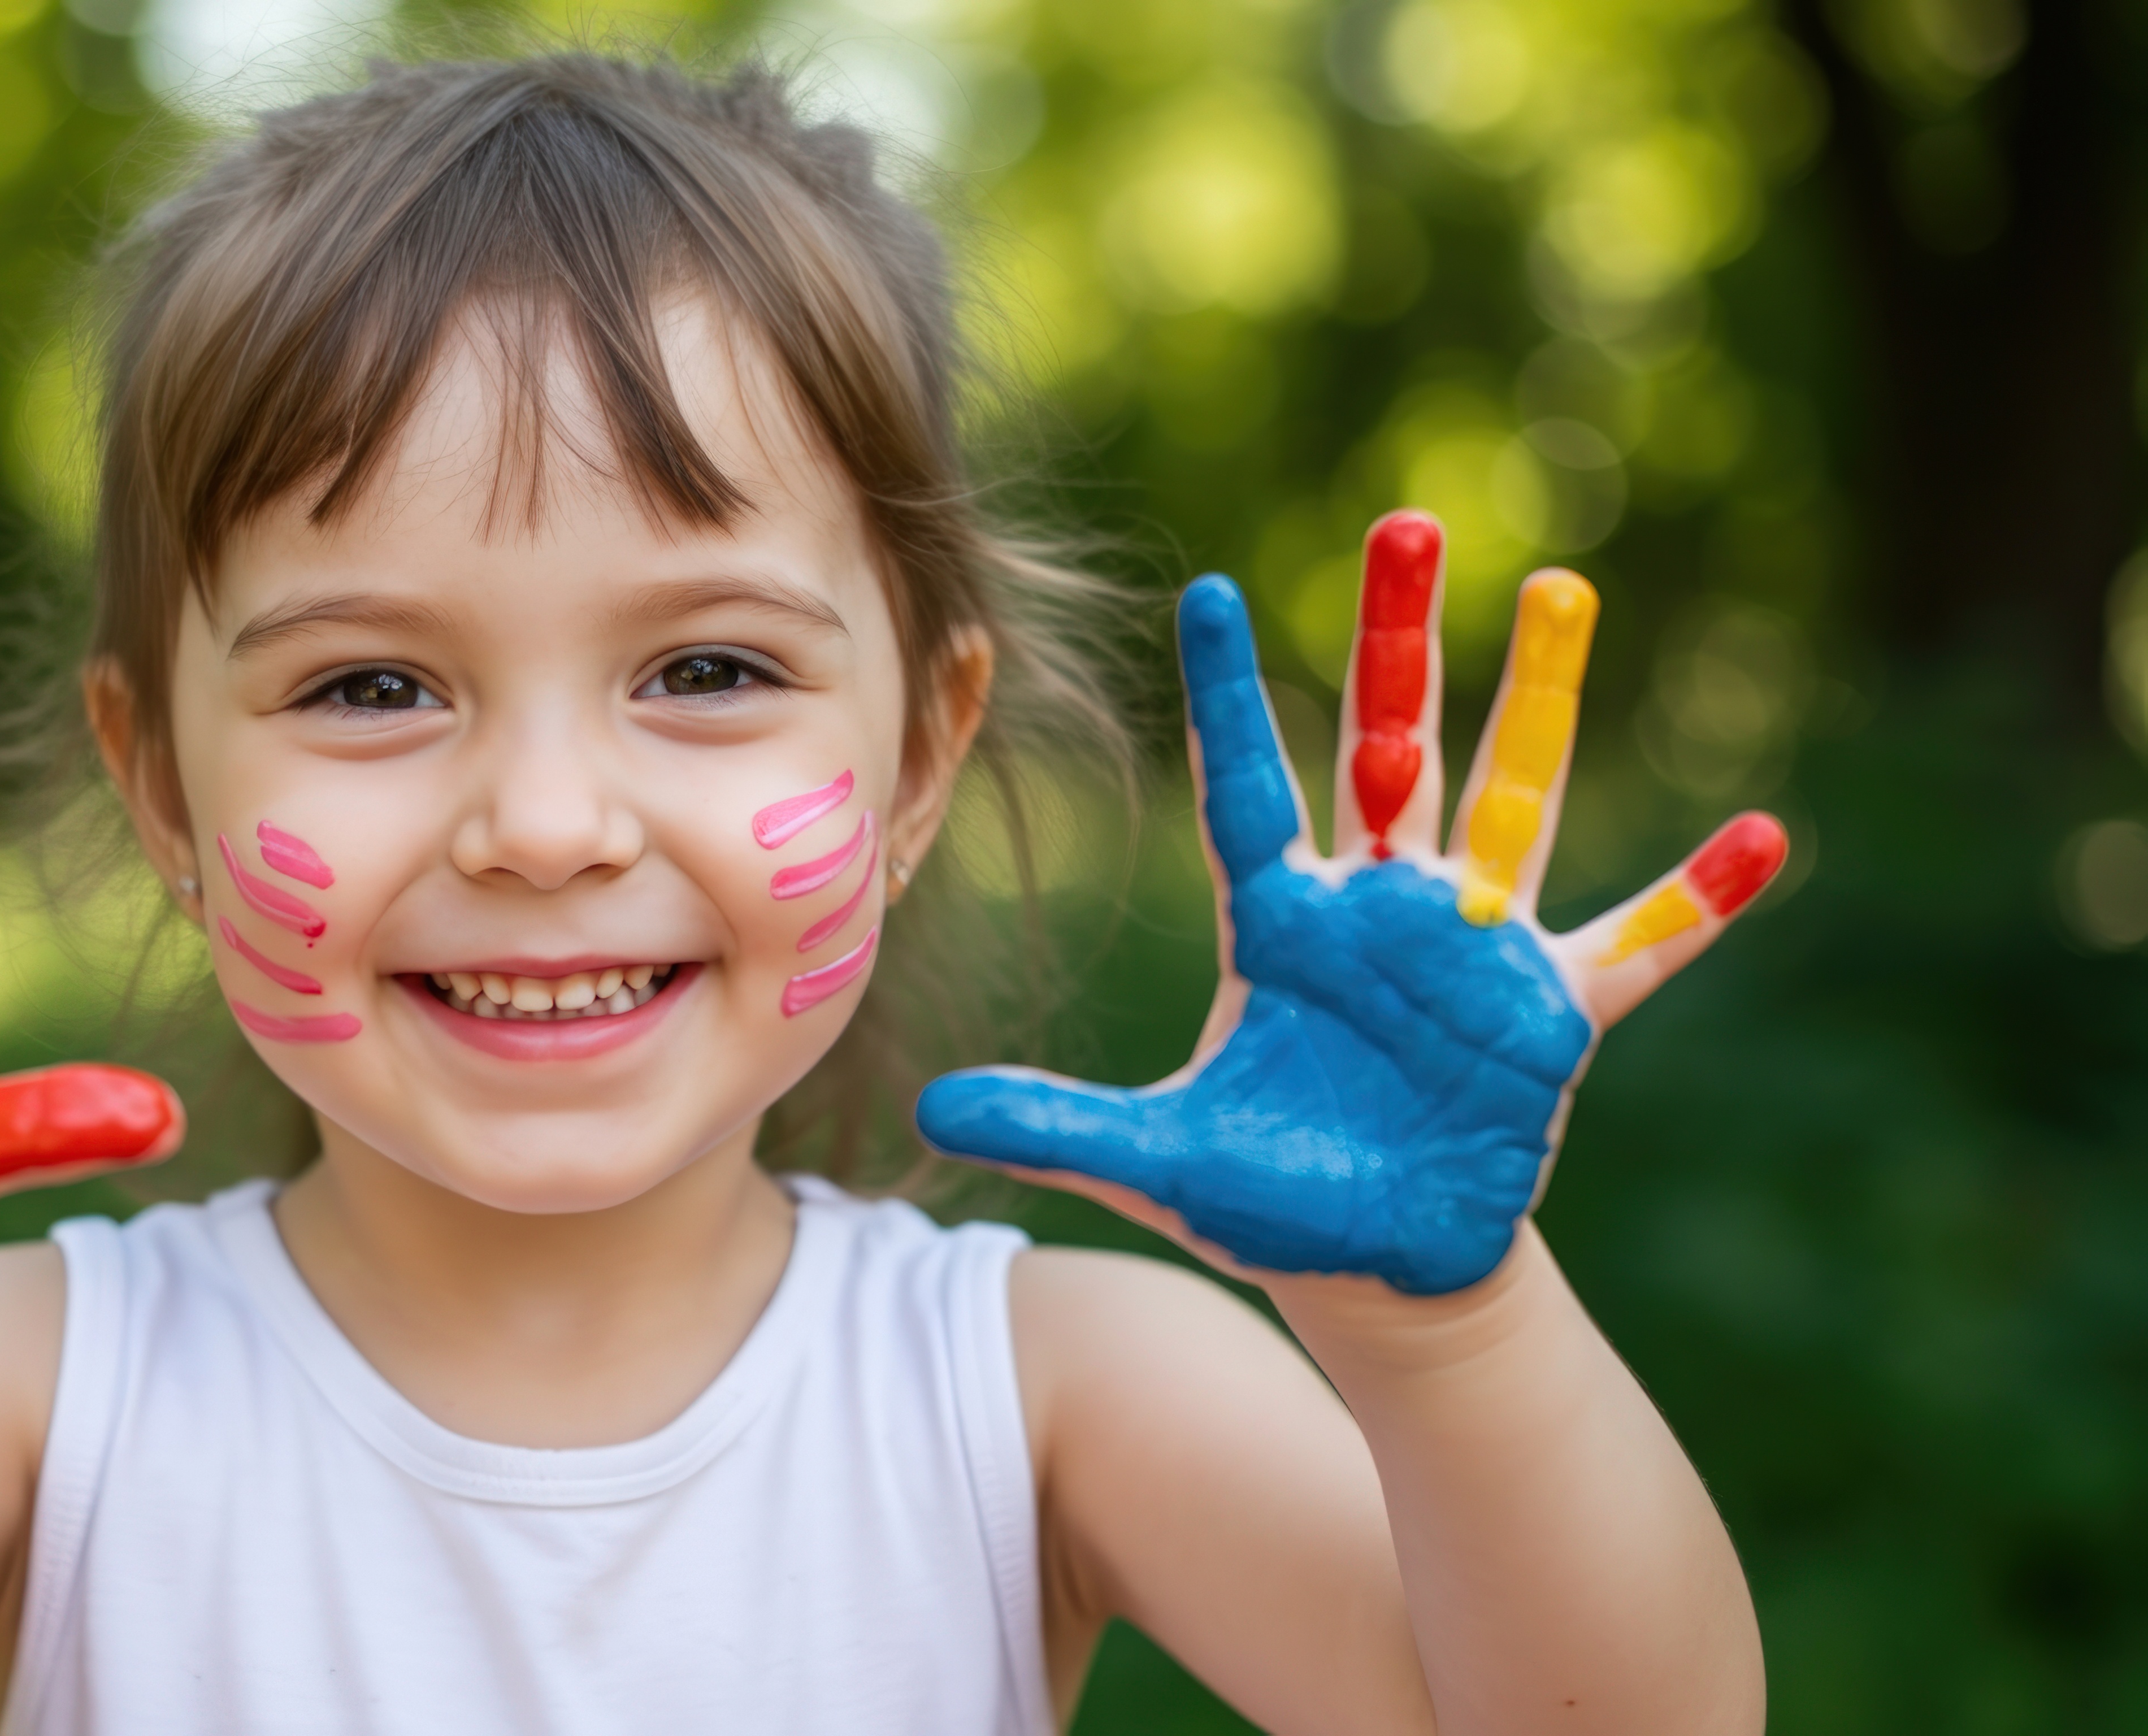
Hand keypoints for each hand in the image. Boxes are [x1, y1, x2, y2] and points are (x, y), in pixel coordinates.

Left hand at [917, 512, 1784, 1293]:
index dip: (1228, 693)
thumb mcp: (1154, 1159)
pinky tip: (1761, 834)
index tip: (1208, 589)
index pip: (1245, 783)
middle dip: (1397, 640)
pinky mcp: (1549, 1014)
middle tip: (1404, 523)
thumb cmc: (1272, 1203)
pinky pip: (1636, 942)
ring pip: (1511, 798)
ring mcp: (1473, 951)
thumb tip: (928, 1113)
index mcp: (1282, 924)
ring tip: (1561, 593)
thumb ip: (1053, 1125)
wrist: (1375, 1267)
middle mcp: (1379, 909)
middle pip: (1389, 746)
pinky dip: (1698, 897)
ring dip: (1536, 701)